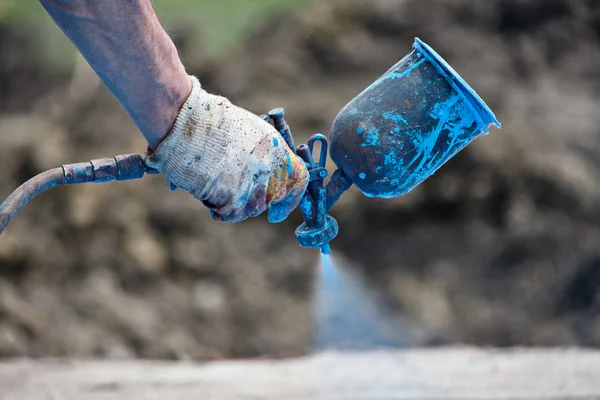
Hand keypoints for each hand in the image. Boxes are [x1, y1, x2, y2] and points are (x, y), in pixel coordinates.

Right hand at [146, 76, 308, 222]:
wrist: (184, 121)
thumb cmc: (207, 120)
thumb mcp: (246, 129)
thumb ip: (260, 153)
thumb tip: (261, 174)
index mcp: (277, 148)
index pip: (299, 180)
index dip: (292, 198)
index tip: (280, 212)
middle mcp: (271, 168)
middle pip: (271, 198)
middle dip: (255, 199)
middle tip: (234, 193)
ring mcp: (255, 186)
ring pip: (251, 209)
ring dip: (234, 203)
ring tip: (214, 183)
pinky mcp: (234, 199)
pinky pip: (230, 214)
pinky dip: (218, 210)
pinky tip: (207, 195)